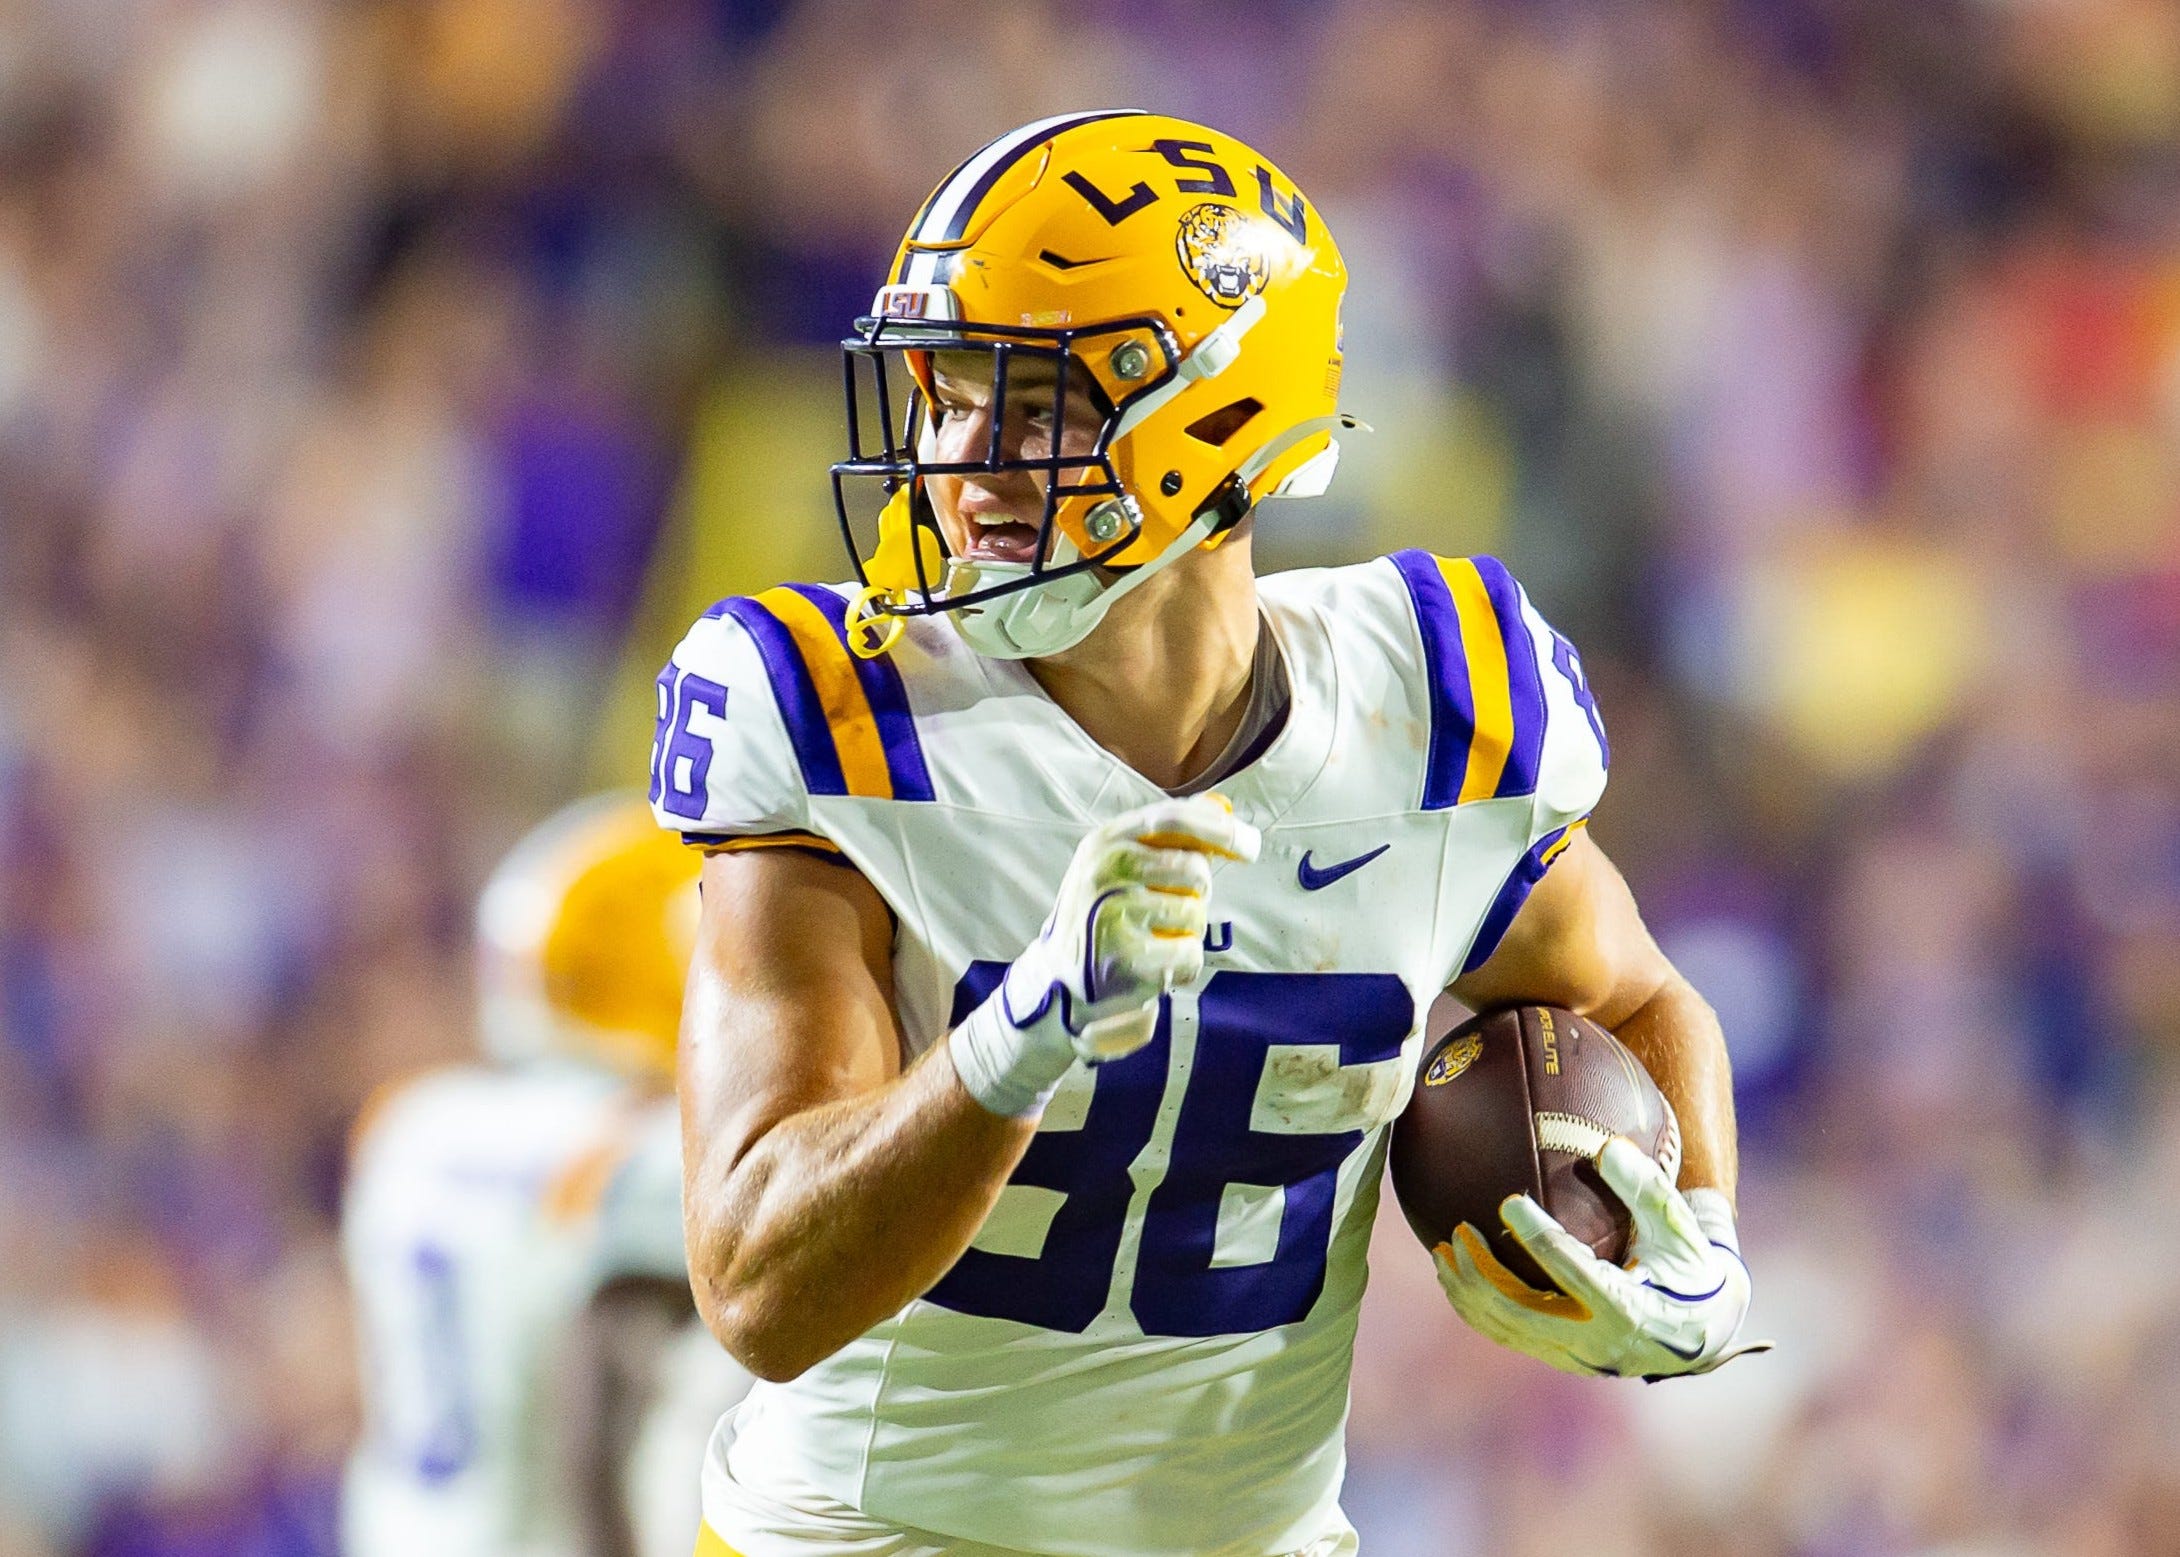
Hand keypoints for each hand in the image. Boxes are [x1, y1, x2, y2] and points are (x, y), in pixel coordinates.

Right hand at [949, 795, 1259, 1115]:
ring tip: (1153, 941)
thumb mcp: (1117, 865)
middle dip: (1197, 894)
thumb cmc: (1099, 916)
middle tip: (1167, 913)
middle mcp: (1105, 872)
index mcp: (1104, 842)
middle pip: (1196, 871)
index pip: (1173, 820)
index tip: (1250, 846)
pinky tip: (1155, 967)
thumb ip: (1167, 837)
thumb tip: (1224, 808)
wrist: (1056, 982)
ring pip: (1196, 914)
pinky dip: (1182, 965)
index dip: (1220, 830)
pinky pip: (1191, 954)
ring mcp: (1114, 915)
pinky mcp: (1128, 959)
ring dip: (1187, 933)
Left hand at [1432, 1137, 1769, 1379]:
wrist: (1699, 1332)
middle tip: (1458, 1230)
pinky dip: (1476, 1308)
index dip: (1537, 1236)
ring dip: (1467, 1292)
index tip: (1507, 1200)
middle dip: (1481, 1273)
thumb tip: (1608, 1145)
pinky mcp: (1558, 1358)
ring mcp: (1572, 1355)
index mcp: (1627, 1308)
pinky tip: (1456, 1275)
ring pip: (1505, 1329)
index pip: (1572, 1270)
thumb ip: (1645, 1188)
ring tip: (1441, 1251)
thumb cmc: (1688, 1269)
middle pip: (1520, 1311)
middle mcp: (1594, 1340)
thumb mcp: (1679, 1228)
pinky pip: (1507, 1335)